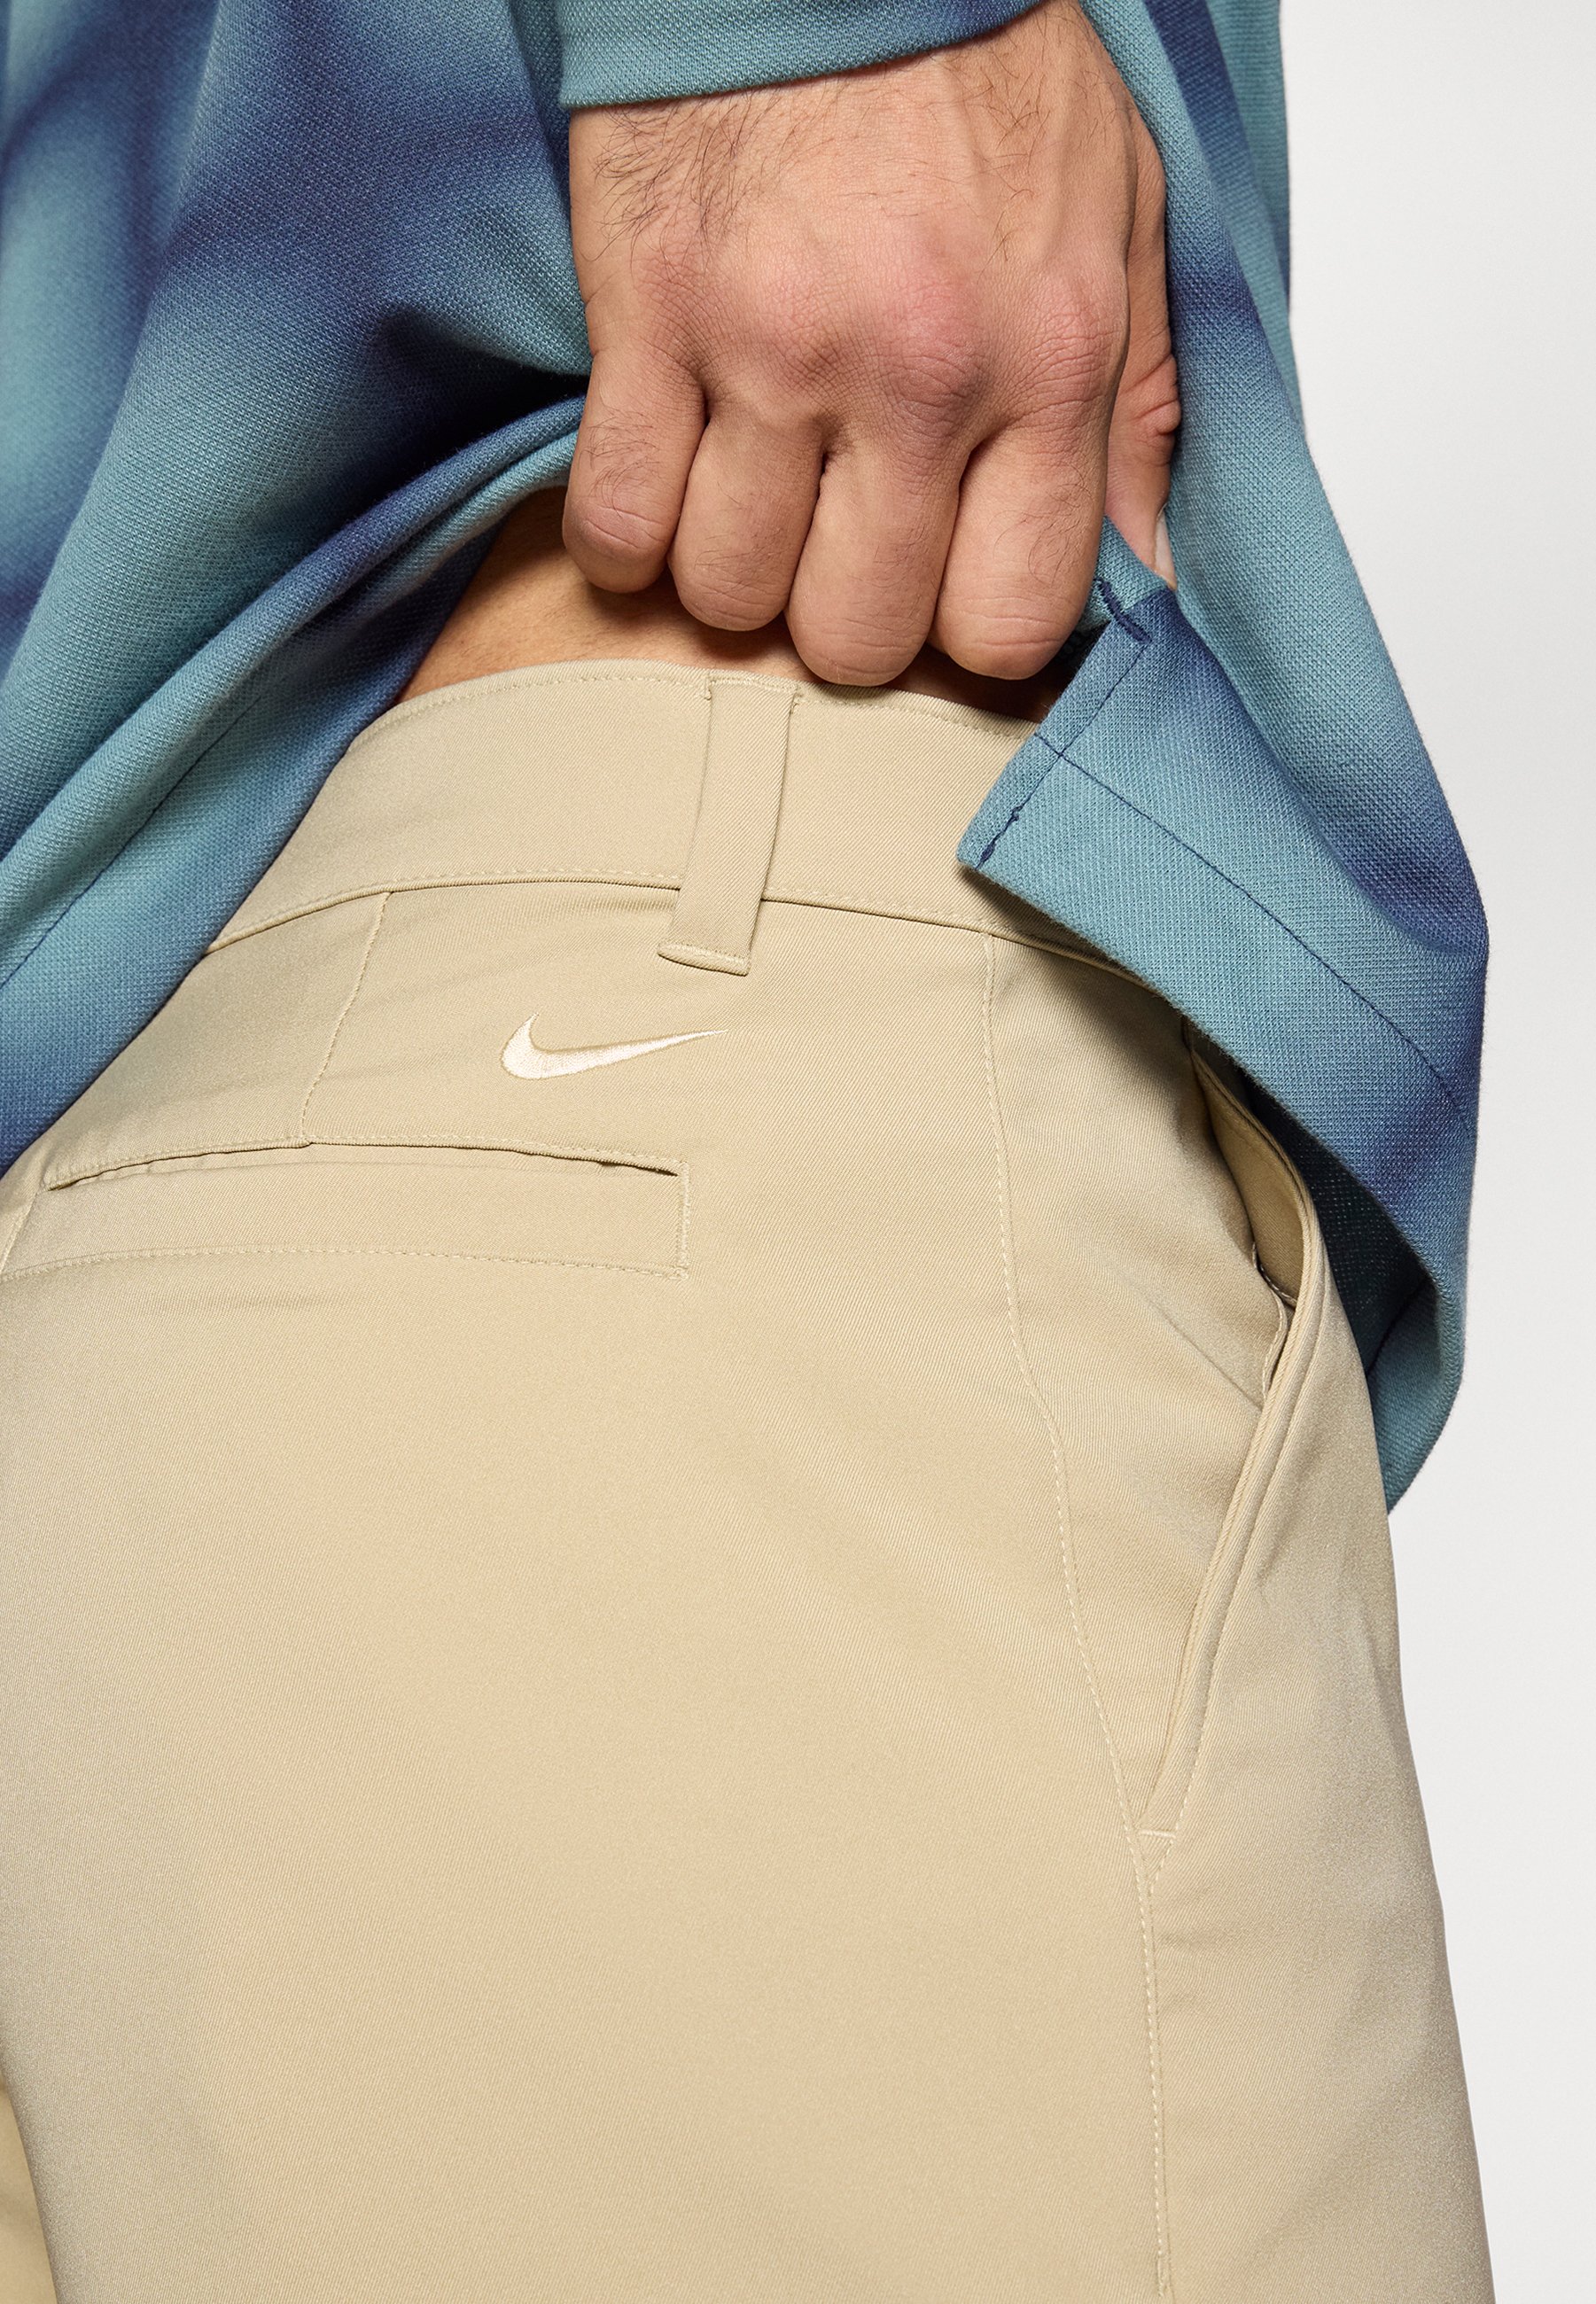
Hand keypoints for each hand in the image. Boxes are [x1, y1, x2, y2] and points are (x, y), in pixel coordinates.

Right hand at [562, 0, 1177, 687]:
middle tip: (834, 541)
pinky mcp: (651, 311)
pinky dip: (624, 534)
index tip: (942, 591)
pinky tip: (662, 480)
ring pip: (727, 594)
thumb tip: (1145, 578)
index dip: (967, 635)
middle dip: (839, 615)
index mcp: (1048, 359)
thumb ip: (1136, 416)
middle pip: (855, 636)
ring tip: (748, 492)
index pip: (1008, 624)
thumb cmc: (979, 66)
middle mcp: (916, 371)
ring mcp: (772, 347)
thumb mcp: (1120, 221)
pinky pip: (615, 522)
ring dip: (731, 571)